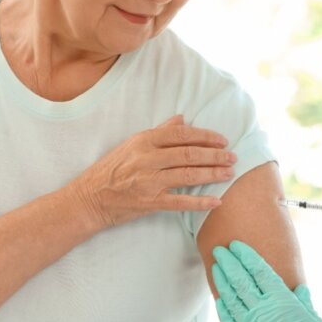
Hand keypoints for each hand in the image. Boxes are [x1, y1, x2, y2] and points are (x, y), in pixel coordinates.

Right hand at [69, 115, 235, 226]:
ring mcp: (149, 182)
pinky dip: (200, 202)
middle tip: (233, 157)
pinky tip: (216, 201)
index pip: (182, 134)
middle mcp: (147, 159)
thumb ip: (158, 132)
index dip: (205, 136)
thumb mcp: (131, 144)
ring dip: (212, 174)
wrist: (88, 199)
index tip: (222, 140)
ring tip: (230, 173)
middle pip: (189, 154)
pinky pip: (180, 202)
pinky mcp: (149, 202)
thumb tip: (181, 119)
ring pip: (188, 175)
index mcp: (144, 141)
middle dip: (215, 155)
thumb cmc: (110, 170)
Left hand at [212, 241, 321, 321]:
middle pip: (241, 280)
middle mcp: (265, 310)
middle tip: (220, 250)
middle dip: (229, 263)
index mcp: (283, 300)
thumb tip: (297, 288)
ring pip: (232, 298)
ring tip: (216, 268)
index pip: (260, 270)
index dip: (246, 256)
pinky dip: (224, 308)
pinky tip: (219, 299)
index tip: (236, 246)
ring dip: (222, 281)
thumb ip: (304, 304)